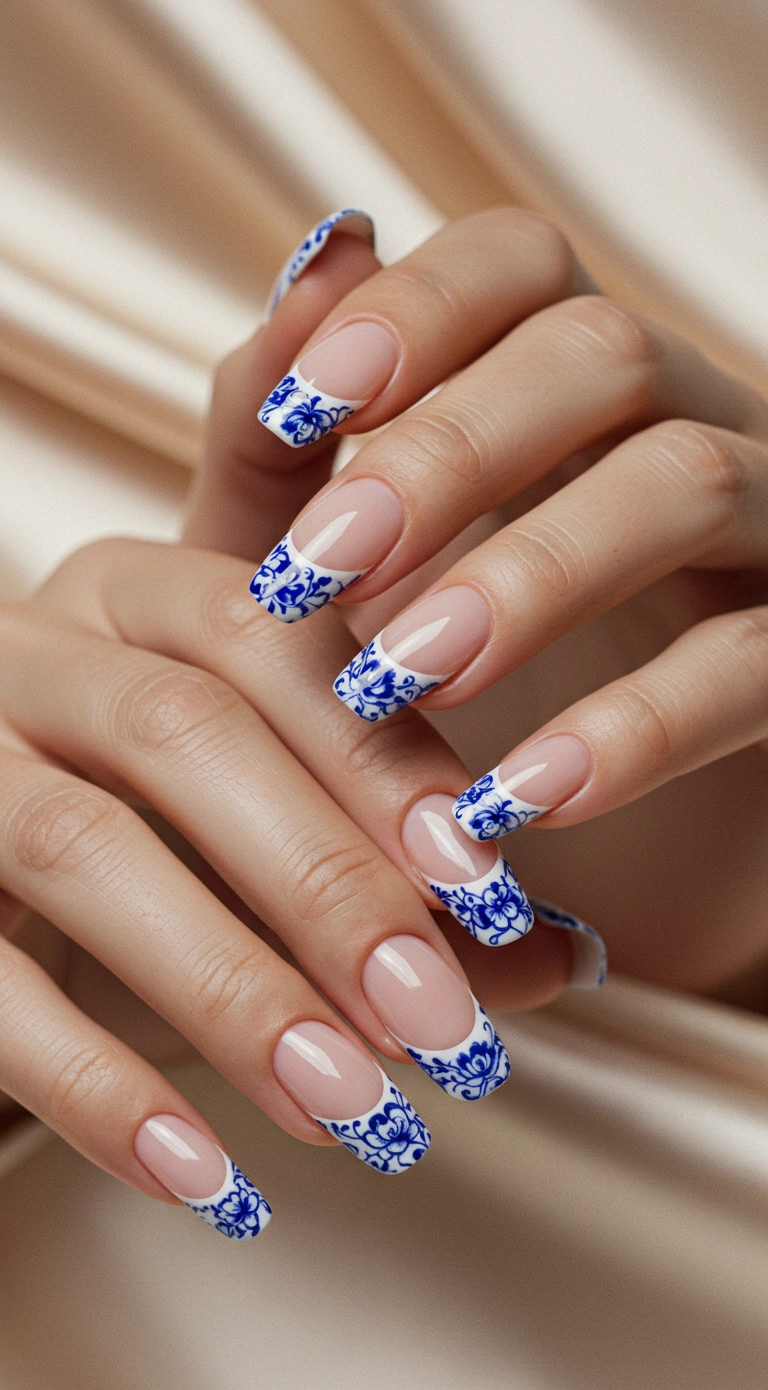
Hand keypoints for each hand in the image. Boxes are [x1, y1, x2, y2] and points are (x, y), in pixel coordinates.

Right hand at [0, 527, 595, 1229]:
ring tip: (350, 1107)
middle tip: (437, 1018)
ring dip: (231, 989)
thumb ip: (408, 870)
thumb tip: (562, 953)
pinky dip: (97, 1085)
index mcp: (147, 599)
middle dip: (326, 881)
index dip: (384, 758)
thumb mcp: (272, 824)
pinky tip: (205, 1171)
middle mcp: (40, 650)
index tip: (490, 885)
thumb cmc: (153, 832)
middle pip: (185, 733)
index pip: (276, 640)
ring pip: (80, 849)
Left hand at [241, 207, 767, 997]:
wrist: (541, 868)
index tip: (303, 411)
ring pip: (691, 480)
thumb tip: (308, 265)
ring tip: (399, 680)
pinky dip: (635, 728)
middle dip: (449, 450)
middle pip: (604, 349)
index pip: (520, 263)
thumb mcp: (318, 584)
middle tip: (321, 568)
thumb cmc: (422, 706)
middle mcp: (676, 430)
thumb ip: (280, 453)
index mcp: (555, 395)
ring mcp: (763, 539)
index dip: (416, 308)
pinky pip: (754, 664)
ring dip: (532, 574)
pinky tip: (517, 797)